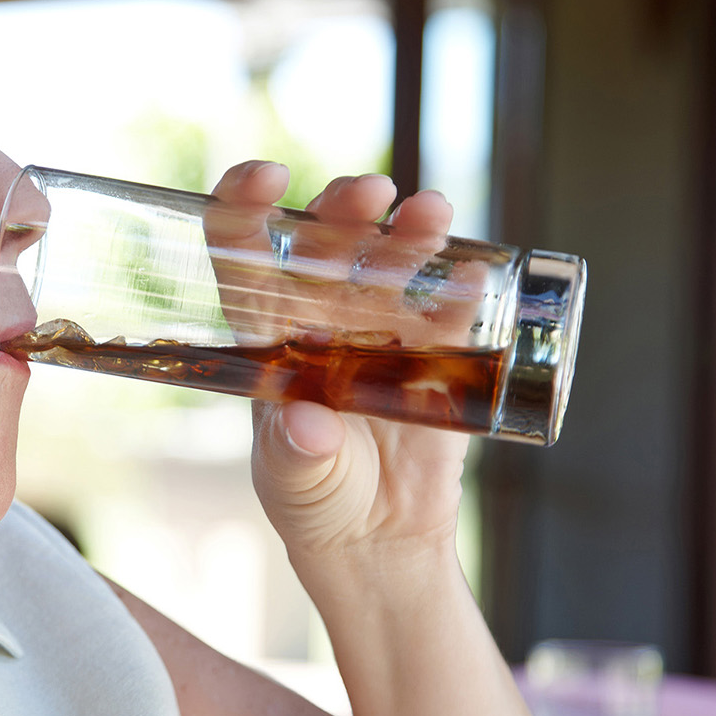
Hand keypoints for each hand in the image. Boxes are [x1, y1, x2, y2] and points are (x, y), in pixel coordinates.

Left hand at [209, 162, 471, 589]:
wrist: (379, 536)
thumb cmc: (314, 499)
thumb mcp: (294, 483)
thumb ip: (297, 455)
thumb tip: (308, 423)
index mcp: (268, 333)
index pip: (243, 253)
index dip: (245, 206)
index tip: (266, 179)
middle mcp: (321, 316)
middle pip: (327, 242)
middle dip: (344, 208)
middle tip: (368, 195)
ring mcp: (381, 328)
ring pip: (392, 260)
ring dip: (410, 232)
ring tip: (430, 214)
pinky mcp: (436, 352)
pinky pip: (449, 310)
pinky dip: (461, 289)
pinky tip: (472, 274)